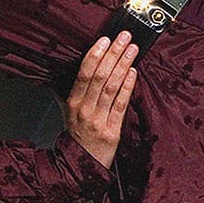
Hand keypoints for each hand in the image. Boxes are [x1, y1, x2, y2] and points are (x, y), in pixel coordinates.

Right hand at [66, 31, 137, 169]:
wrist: (82, 165)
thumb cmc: (79, 137)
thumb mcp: (70, 112)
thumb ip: (77, 91)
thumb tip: (84, 67)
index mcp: (73, 102)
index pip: (84, 73)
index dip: (95, 54)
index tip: (105, 39)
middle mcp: (84, 110)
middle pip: (99, 76)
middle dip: (113, 54)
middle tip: (124, 37)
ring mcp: (98, 120)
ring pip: (111, 87)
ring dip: (123, 65)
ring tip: (132, 49)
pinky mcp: (112, 131)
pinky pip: (120, 105)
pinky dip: (127, 87)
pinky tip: (133, 73)